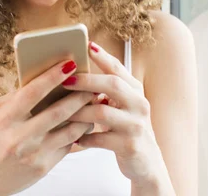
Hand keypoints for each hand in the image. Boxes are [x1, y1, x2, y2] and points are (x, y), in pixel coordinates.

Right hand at [0, 59, 95, 195]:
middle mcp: (20, 136)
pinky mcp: (44, 167)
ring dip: (86, 114)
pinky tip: (85, 121)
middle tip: (92, 82)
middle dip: (79, 95)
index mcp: (5, 119)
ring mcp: (34, 153)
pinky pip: (67, 145)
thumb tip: (38, 81)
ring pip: (69, 130)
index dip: (52, 76)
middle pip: (57, 111)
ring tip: (94, 101)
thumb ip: (12, 98)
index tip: (69, 64)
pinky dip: (78, 132)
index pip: (32, 92)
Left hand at [61, 41, 167, 185]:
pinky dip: (84, 137)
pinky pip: (100, 138)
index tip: (87, 45)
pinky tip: (73, 138)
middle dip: (86, 81)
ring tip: (60, 113)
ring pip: (101, 112)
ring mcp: (136, 125)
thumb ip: (106, 90)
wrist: (147, 163)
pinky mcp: (130, 146)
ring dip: (78, 112)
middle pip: (112, 85)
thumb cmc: (126, 129)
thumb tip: (75, 71)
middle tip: (65, 81)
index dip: (102, 56)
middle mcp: (140, 104)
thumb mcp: (122, 106)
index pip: (118, 68)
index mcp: (136, 91)